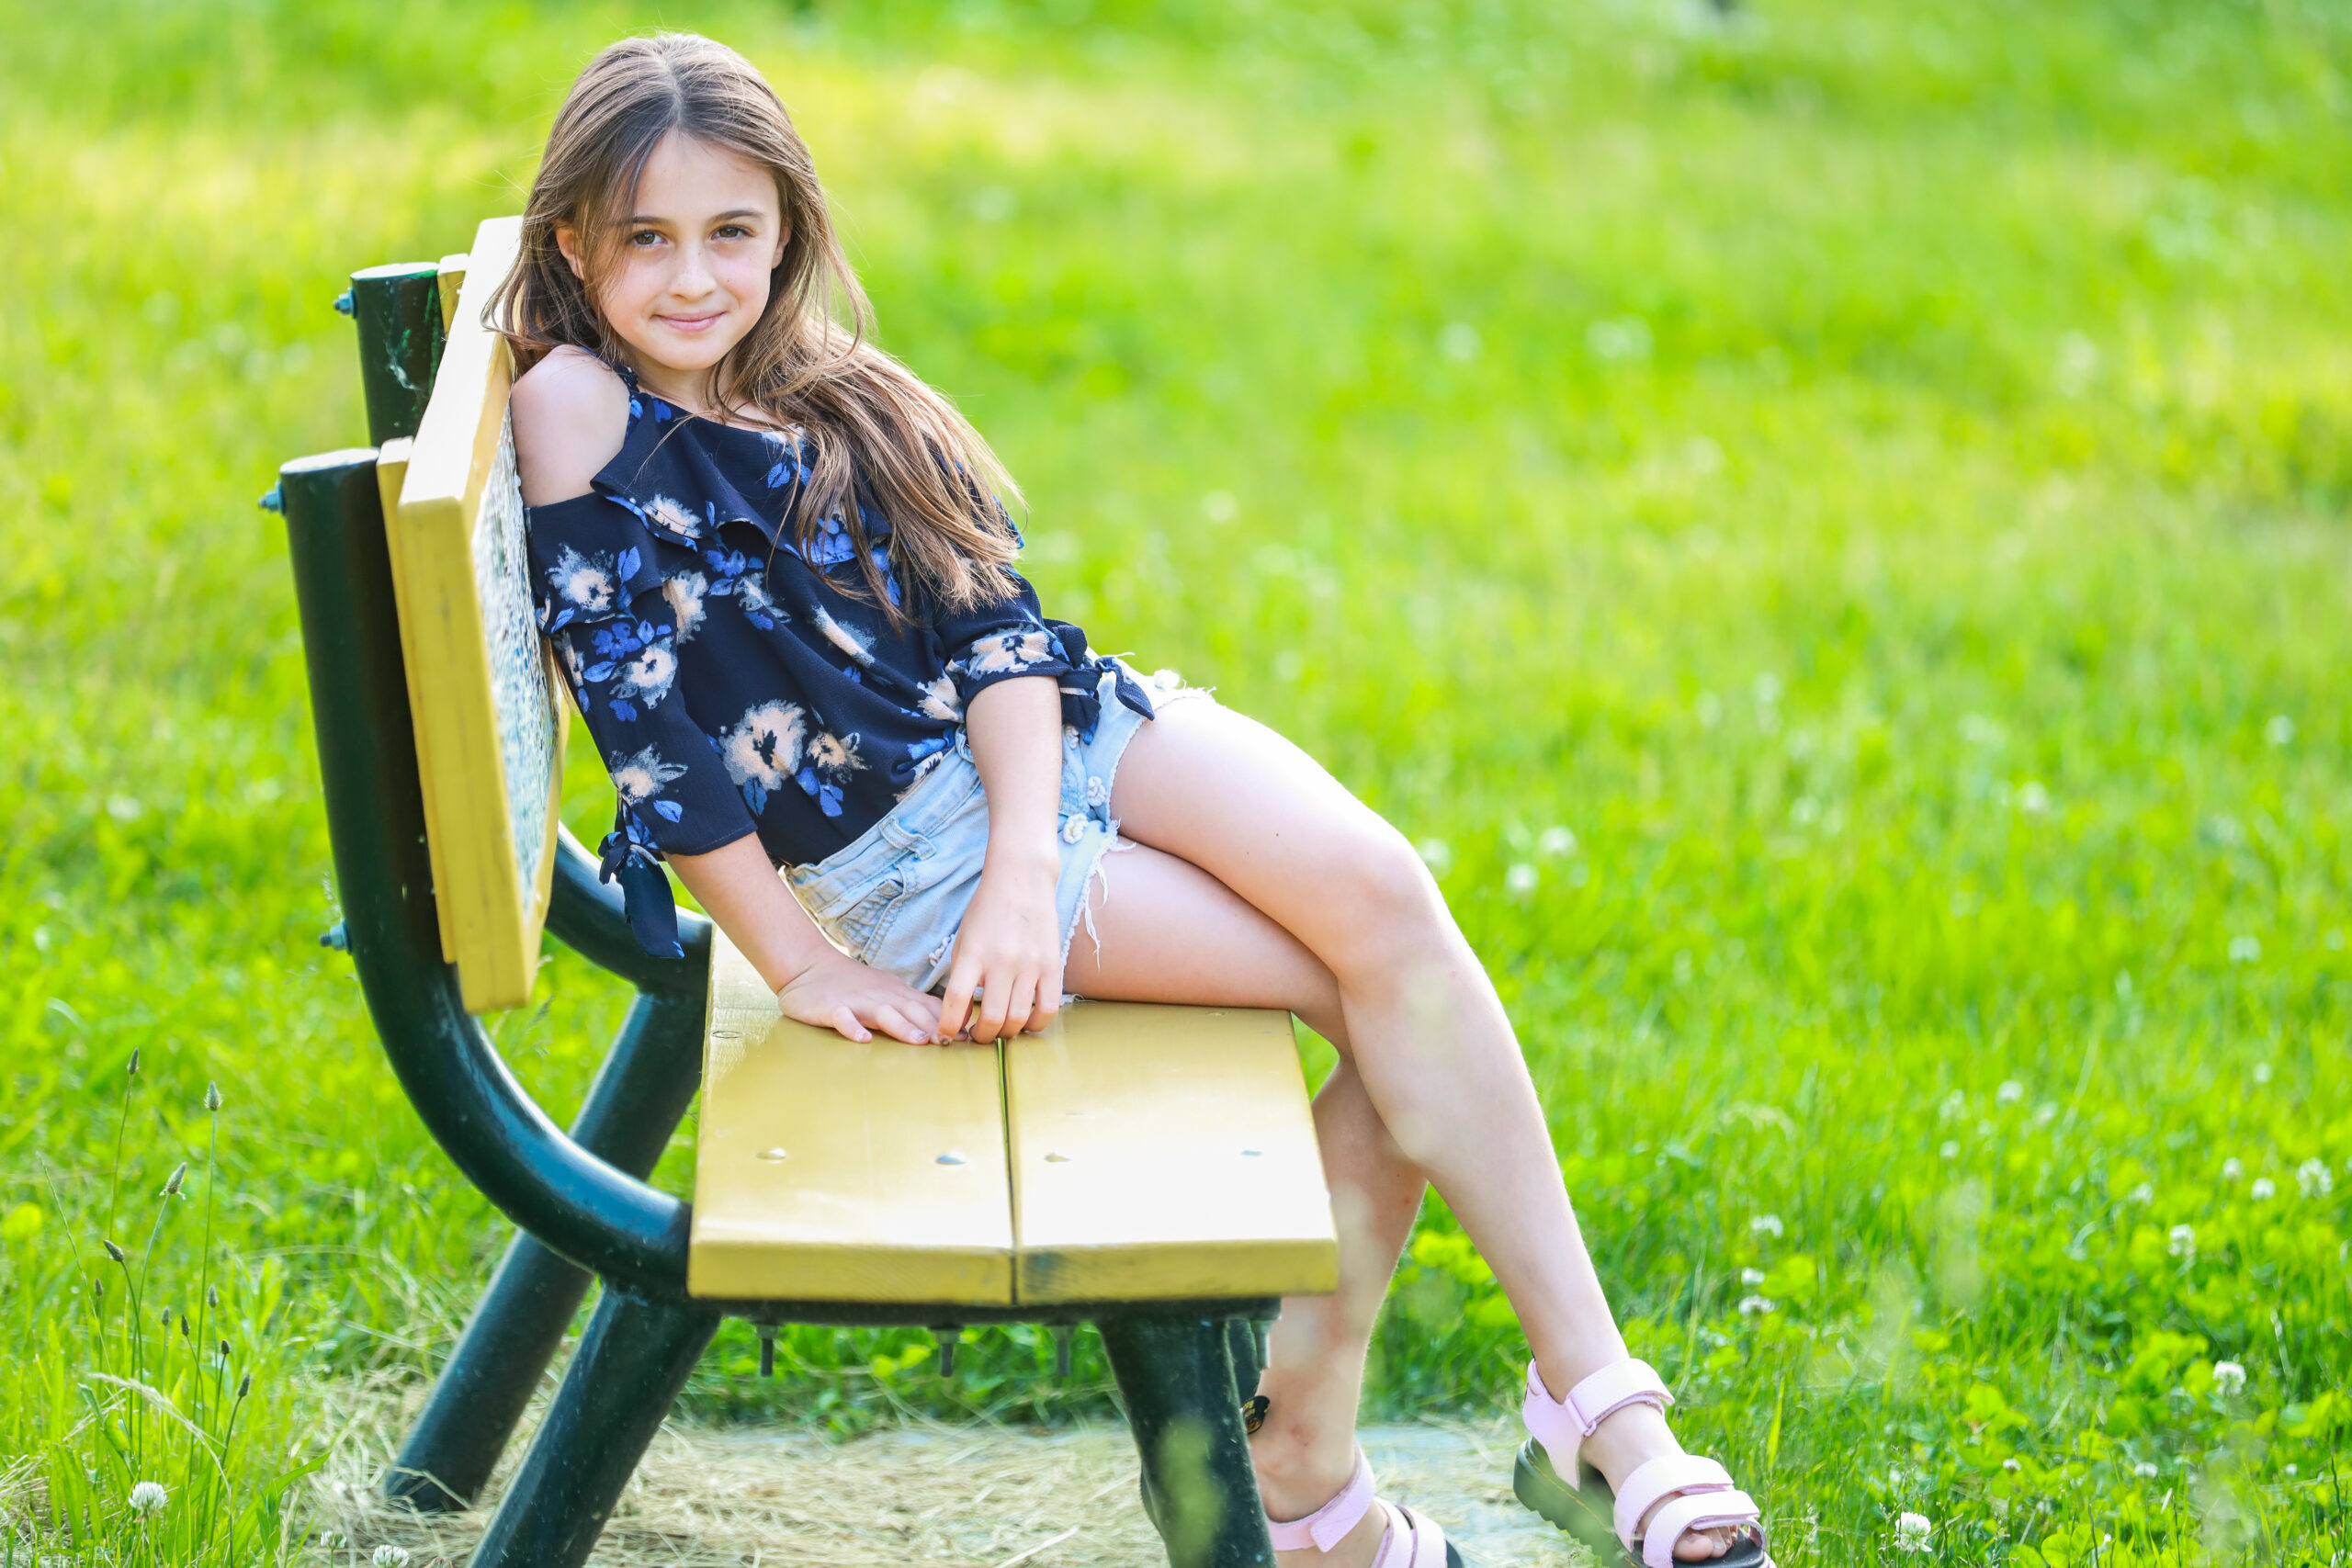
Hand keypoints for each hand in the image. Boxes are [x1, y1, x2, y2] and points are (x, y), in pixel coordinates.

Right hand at [775, 949, 943, 1044]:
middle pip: (911, 1010)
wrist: (809, 965)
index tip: (968, 1037)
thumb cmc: (855, 986)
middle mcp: (881, 996)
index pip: (927, 1007)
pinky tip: (862, 1039)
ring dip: (901, 1026)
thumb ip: (914, 1008)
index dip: (947, 1021)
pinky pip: (842, 1017)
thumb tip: (949, 1026)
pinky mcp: (830, 1007)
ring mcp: (856, 1001)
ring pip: (882, 1013)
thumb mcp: (889, 993)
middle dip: (932, 1026)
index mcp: (897, 994)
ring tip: (918, 1040)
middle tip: (951, 1043)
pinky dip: (851, 1027)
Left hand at [937, 857, 1063, 1042]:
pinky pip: (1048, 1009)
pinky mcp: (1052, 965)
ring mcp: (1030, 964)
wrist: (1022, 878)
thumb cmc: (987, 912)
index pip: (956, 1001)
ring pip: (1019, 1018)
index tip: (947, 1036)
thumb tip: (960, 1019)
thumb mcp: (964, 941)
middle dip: (981, 1036)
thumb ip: (961, 979)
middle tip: (978, 1035)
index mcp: (972, 953)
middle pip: (991, 1018)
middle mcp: (1001, 961)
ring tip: (1000, 1028)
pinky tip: (1027, 1022)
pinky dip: (1036, 1025)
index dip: (949, 1027)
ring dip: (1006, 1033)